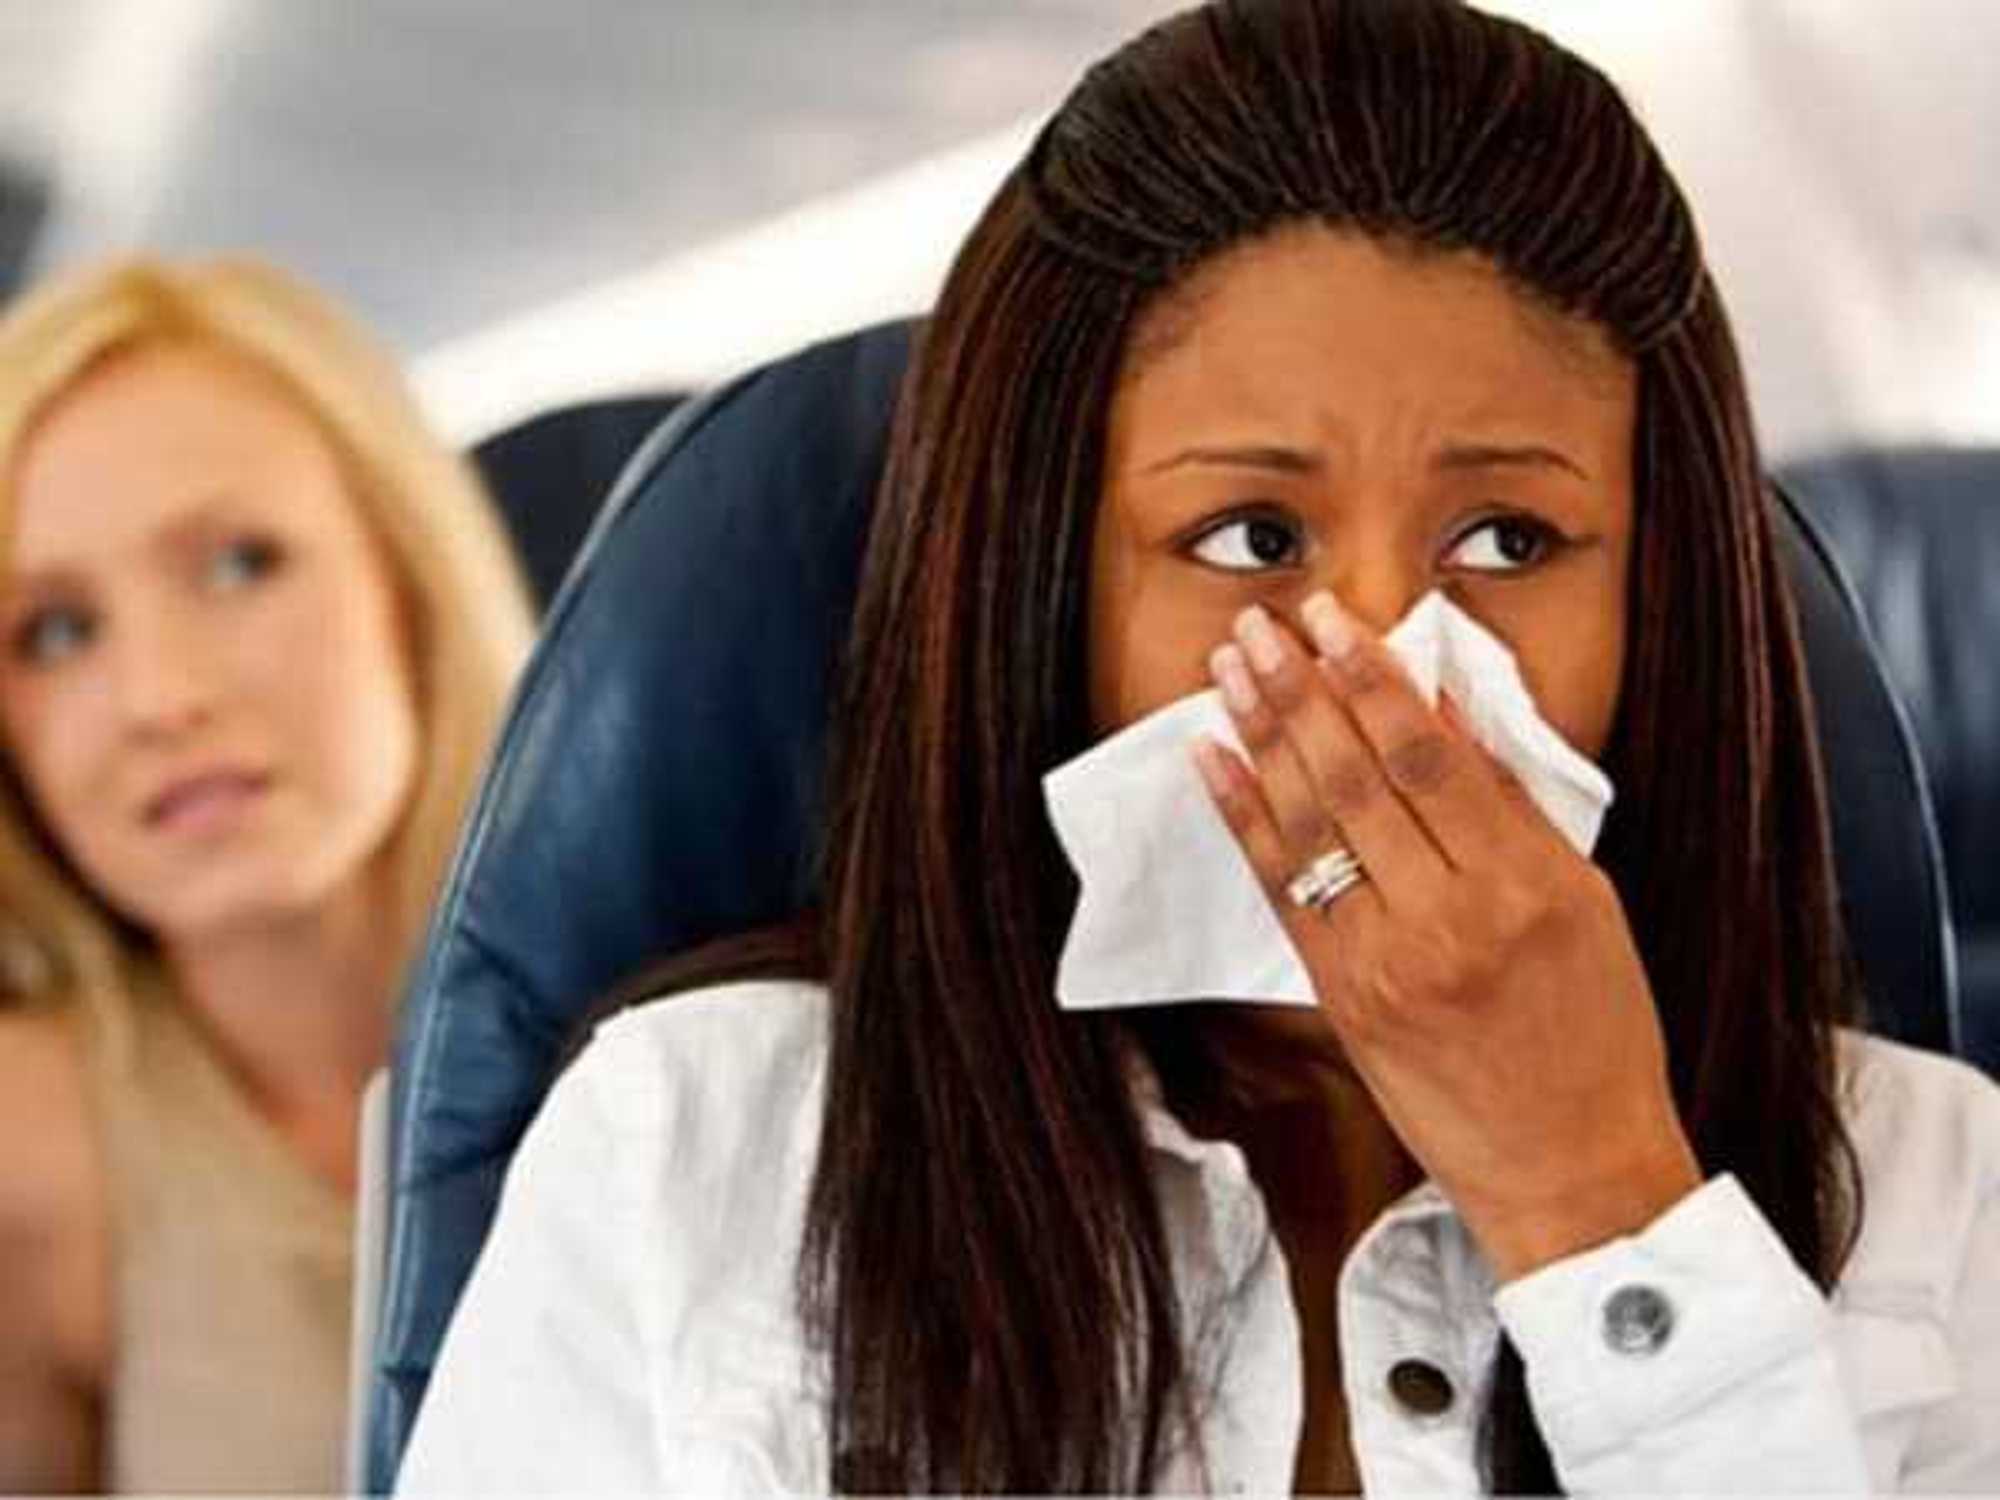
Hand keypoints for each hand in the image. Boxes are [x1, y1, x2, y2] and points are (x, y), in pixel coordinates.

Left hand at [1191, 594, 1700, 1281]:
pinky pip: (1281, 890)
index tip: (1335, 620)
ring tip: (1228, 668)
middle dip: (1300, 688)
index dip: (1372, 678)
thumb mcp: (1586, 904)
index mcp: (1525, 884)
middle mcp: (1450, 917)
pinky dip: (1244, 819)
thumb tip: (1444, 710)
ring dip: (1262, 735)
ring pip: (1310, 824)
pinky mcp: (1343, 998)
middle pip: (1357, 776)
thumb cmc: (1597, 1035)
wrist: (1572, 1169)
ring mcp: (1386, 961)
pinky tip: (1215, 761)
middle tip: (1261, 624)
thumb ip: (1513, 807)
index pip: (1429, 755)